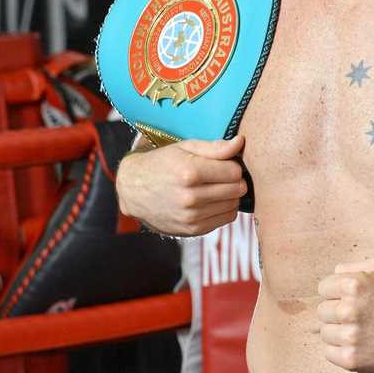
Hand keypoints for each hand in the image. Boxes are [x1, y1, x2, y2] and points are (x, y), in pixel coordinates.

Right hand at [115, 134, 246, 235]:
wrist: (133, 190)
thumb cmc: (161, 163)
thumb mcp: (185, 147)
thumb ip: (215, 147)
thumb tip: (240, 143)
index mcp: (189, 173)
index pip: (234, 172)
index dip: (233, 165)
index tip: (224, 163)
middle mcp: (190, 198)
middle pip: (237, 189)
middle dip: (235, 180)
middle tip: (223, 174)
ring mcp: (191, 217)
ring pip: (234, 205)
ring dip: (230, 195)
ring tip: (215, 186)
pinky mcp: (192, 230)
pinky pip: (225, 219)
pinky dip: (224, 208)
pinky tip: (211, 200)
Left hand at [316, 257, 373, 371]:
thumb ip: (352, 267)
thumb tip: (332, 277)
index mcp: (352, 285)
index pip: (324, 288)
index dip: (337, 293)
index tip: (353, 299)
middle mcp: (349, 310)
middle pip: (322, 311)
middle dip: (338, 312)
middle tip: (360, 315)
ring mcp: (350, 336)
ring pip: (325, 332)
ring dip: (339, 331)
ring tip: (362, 329)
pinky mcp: (352, 359)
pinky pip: (329, 353)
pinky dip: (341, 349)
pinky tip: (359, 343)